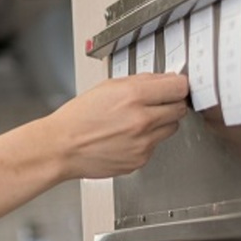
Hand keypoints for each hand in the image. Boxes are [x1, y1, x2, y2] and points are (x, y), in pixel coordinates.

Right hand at [45, 73, 189, 178]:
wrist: (61, 148)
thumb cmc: (77, 118)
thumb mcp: (106, 87)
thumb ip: (139, 82)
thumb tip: (163, 80)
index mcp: (133, 96)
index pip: (179, 87)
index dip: (177, 86)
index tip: (175, 87)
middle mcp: (142, 120)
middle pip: (179, 109)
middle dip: (170, 104)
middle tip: (155, 104)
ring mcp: (143, 143)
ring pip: (171, 128)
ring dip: (160, 123)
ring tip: (135, 122)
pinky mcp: (140, 160)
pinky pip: (155, 146)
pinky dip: (145, 141)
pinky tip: (126, 137)